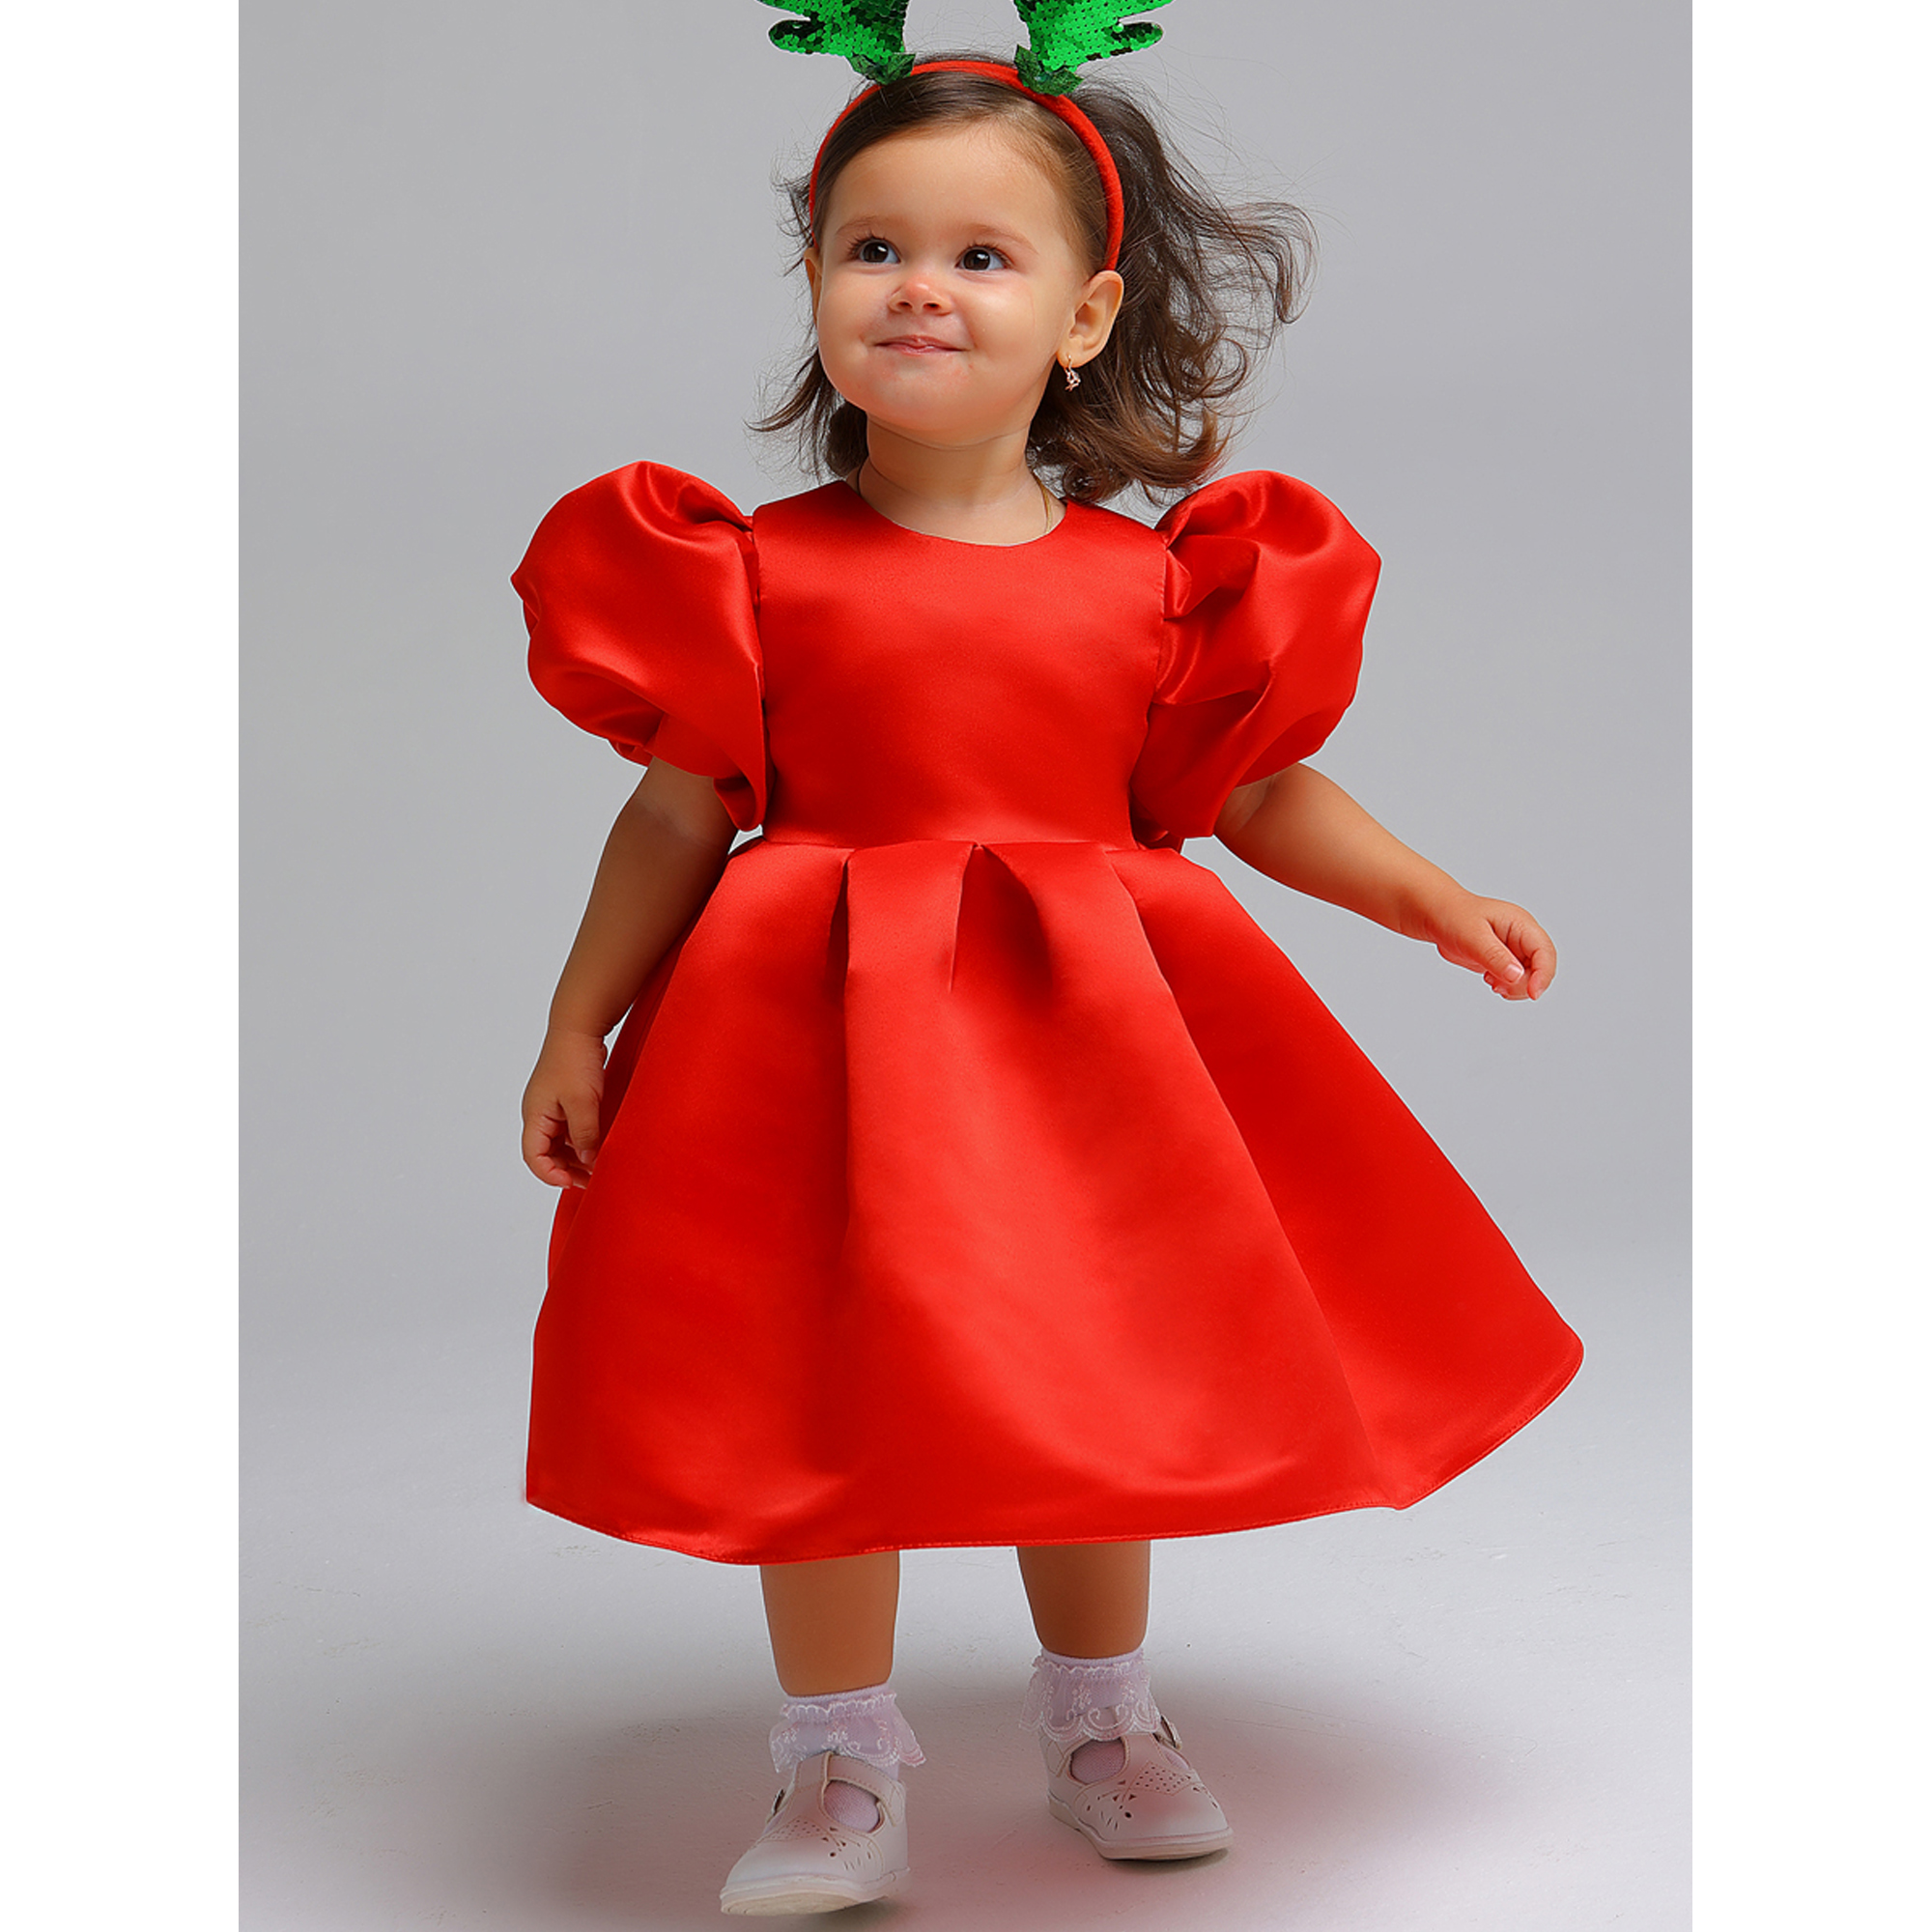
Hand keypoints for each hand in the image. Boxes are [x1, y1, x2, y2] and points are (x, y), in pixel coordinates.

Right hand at [521, 1026, 608, 1188]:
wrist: (580, 1026)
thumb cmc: (575, 1059)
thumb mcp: (583, 1102)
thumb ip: (585, 1135)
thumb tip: (589, 1162)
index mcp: (535, 1115)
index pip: (534, 1156)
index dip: (551, 1174)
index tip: (573, 1183)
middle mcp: (539, 1113)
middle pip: (546, 1153)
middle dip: (567, 1169)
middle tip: (592, 1179)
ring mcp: (552, 1106)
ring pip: (559, 1142)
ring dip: (576, 1156)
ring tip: (598, 1165)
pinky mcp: (565, 1099)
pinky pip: (570, 1128)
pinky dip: (582, 1140)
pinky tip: (599, 1144)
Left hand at [1416, 890, 1555, 1000]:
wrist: (1438, 916)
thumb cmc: (1454, 917)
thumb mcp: (1472, 936)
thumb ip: (1494, 956)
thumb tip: (1516, 975)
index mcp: (1521, 924)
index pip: (1544, 951)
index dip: (1543, 974)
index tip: (1532, 993)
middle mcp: (1522, 937)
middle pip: (1540, 968)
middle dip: (1524, 984)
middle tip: (1498, 986)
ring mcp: (1515, 950)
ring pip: (1530, 977)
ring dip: (1515, 987)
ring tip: (1491, 981)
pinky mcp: (1505, 961)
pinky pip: (1516, 980)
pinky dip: (1507, 987)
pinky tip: (1490, 979)